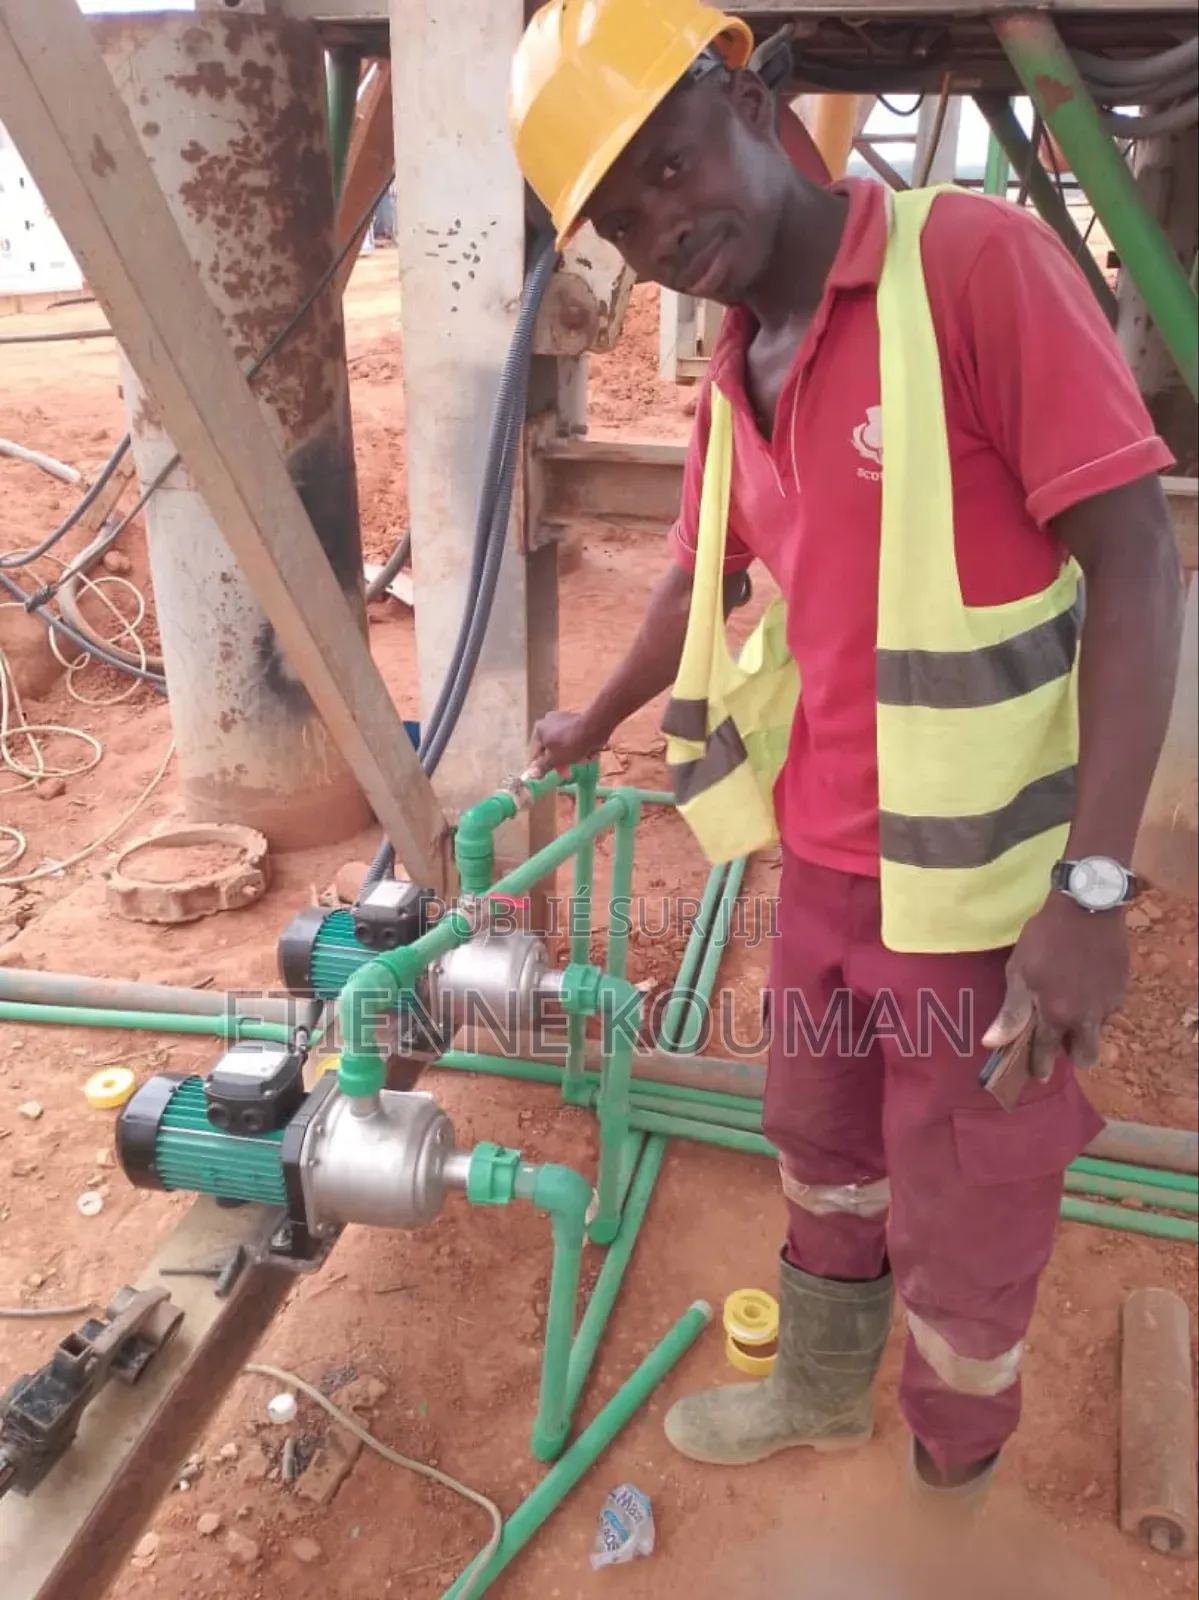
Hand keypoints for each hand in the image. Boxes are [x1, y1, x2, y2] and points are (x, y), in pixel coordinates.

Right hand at [526, 709, 604, 778]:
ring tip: (581, 760)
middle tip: (568, 773)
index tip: (551, 775)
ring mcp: (562, 718)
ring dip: (570, 755)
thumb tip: (530, 775)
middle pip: (550, 748)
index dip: (543, 766)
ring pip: (563, 744)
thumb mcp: (554, 759)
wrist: (593, 728)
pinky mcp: (575, 720)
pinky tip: (586, 752)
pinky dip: (578, 746)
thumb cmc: (569, 744)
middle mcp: (547, 721)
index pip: (536, 752)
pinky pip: (573, 737)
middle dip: (560, 761)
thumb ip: (542, 767)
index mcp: (538, 729)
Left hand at [982, 893, 1128, 1080]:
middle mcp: (1087, 1017)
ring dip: (1084, 1028)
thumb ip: (1011, 1012)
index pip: (1047, 1053)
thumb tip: (992, 1044)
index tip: (1036, 1074)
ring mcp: (1109, 1003)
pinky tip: (1083, 985)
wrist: (1088, 905)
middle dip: (1072, 1055)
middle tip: (1058, 1040)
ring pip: (1098, 1032)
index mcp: (1057, 1014)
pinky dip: (1095, 1006)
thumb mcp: (1019, 971)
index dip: (1039, 1066)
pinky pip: (1108, 1009)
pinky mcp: (1122, 988)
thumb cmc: (1045, 937)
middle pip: (1086, 1056)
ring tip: (1068, 1005)